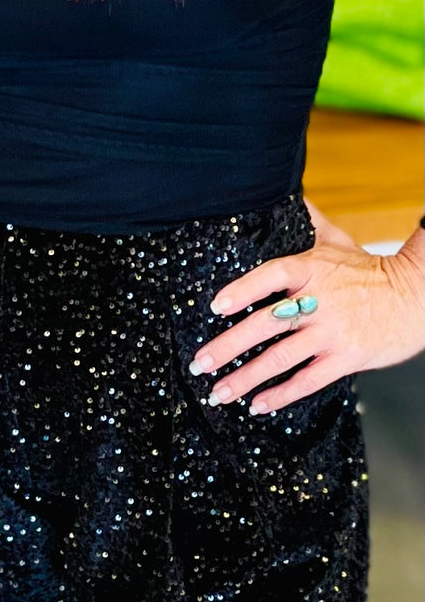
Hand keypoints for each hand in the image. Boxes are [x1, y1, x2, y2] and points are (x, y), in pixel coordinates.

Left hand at [189, 200, 424, 414]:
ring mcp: (332, 331)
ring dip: (245, 378)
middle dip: (227, 347)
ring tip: (219, 392)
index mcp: (313, 269)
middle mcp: (319, 301)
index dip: (242, 289)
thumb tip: (286, 197)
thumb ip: (308, 224)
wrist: (417, 297)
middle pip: (265, 324)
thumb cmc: (370, 272)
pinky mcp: (346, 357)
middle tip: (199, 364)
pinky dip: (280, 394)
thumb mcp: (338, 242)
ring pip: (280, 358)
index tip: (215, 307)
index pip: (271, 274)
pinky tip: (257, 404)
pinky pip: (307, 380)